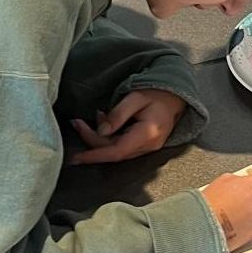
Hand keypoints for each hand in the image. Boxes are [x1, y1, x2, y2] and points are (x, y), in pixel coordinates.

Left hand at [69, 89, 186, 164]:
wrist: (175, 98)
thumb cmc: (156, 95)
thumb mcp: (135, 98)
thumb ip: (117, 114)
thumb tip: (101, 131)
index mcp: (147, 134)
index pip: (117, 151)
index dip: (95, 155)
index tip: (77, 158)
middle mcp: (148, 146)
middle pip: (113, 152)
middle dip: (91, 141)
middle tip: (76, 123)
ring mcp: (147, 148)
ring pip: (116, 151)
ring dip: (98, 140)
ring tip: (87, 122)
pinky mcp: (143, 147)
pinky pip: (121, 148)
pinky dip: (107, 139)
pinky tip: (103, 125)